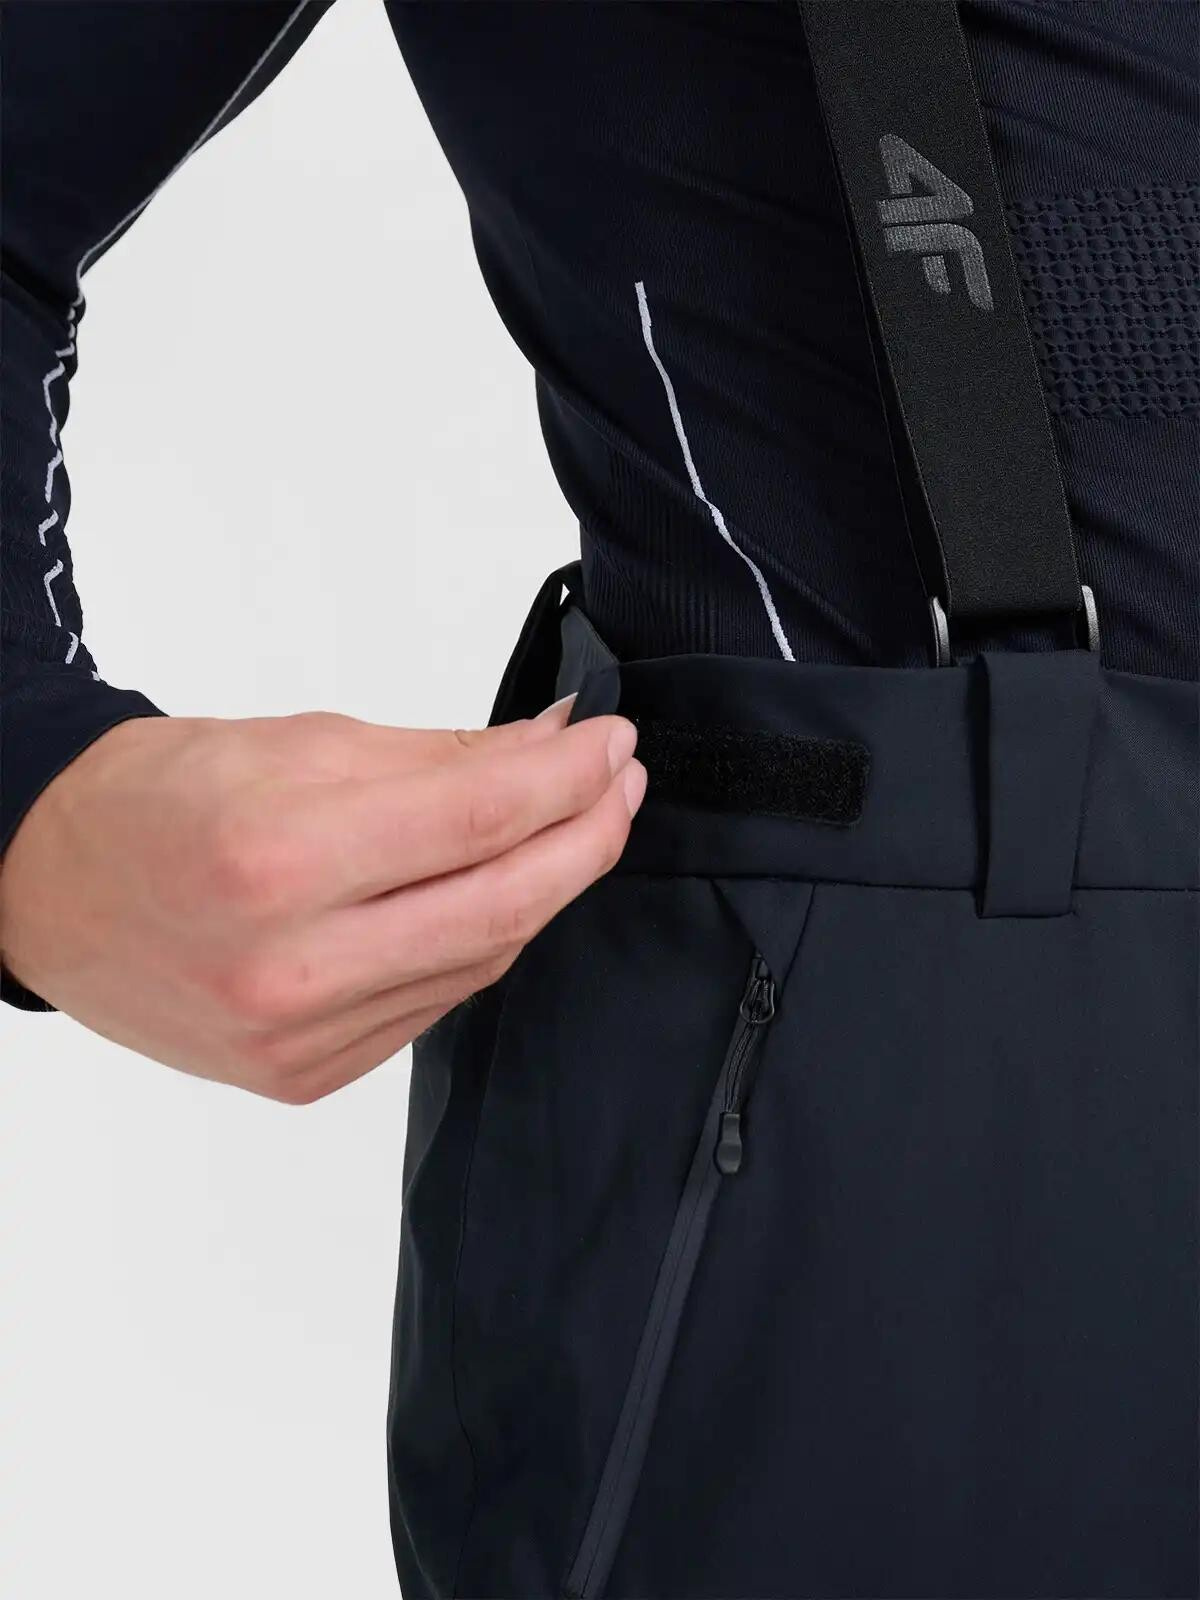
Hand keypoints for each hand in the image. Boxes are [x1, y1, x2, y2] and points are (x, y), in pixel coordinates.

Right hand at [0, 700, 644, 1101]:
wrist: (49, 890)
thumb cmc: (155, 800)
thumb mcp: (292, 742)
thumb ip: (438, 755)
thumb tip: (551, 747)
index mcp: (274, 856)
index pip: (478, 818)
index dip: (568, 777)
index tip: (613, 742)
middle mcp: (287, 964)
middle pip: (500, 906)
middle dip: (586, 838)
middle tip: (621, 784)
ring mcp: (297, 1037)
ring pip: (478, 962)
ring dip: (543, 891)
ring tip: (573, 827)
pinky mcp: (304, 1077)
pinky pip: (434, 1005)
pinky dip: (481, 945)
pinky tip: (500, 895)